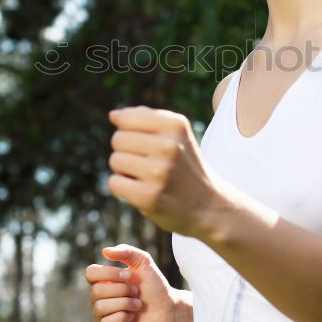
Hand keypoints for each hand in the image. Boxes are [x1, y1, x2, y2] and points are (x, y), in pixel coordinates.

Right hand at [85, 244, 183, 321]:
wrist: (169, 310)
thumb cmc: (155, 286)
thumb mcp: (143, 262)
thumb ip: (126, 251)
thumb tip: (104, 251)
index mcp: (104, 281)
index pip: (90, 273)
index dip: (109, 273)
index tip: (128, 275)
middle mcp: (99, 299)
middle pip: (96, 291)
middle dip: (122, 290)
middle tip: (136, 292)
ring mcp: (102, 317)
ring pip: (100, 307)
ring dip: (124, 303)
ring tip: (138, 305)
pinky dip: (122, 317)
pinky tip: (132, 317)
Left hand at [106, 106, 223, 237]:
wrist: (208, 206)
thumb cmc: (183, 166)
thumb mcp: (176, 135)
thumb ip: (146, 118)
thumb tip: (113, 115)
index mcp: (176, 125)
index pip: (126, 118)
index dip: (128, 131)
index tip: (146, 144)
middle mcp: (169, 146)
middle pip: (118, 139)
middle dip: (126, 151)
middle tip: (147, 163)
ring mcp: (159, 172)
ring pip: (115, 160)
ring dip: (124, 170)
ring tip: (146, 177)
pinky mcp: (149, 197)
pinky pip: (114, 182)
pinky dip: (122, 188)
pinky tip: (141, 191)